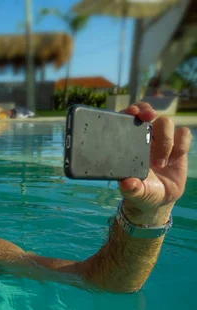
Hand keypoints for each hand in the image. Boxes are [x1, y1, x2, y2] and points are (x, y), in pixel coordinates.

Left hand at [118, 102, 192, 223]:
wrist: (160, 199)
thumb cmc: (142, 192)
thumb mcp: (135, 193)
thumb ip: (131, 189)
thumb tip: (127, 184)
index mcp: (128, 143)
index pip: (126, 119)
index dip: (130, 111)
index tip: (134, 113)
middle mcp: (144, 137)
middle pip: (148, 113)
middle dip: (148, 113)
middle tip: (149, 121)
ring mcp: (162, 140)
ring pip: (166, 123)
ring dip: (165, 141)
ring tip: (160, 164)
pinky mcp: (179, 145)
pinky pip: (184, 134)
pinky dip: (181, 145)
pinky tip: (174, 159)